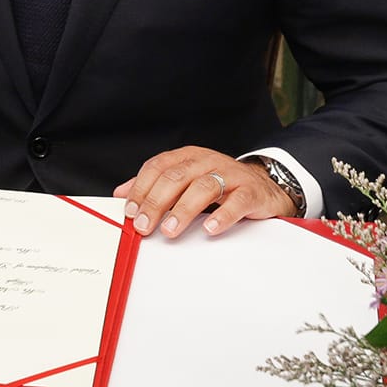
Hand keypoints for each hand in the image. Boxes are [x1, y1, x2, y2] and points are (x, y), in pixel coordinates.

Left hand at [113, 146, 296, 240]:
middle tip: (144, 224)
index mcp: (188, 157)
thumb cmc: (221, 184)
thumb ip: (155, 186)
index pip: (158, 167)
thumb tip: (121, 194)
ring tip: (170, 229)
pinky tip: (210, 229)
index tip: (130, 211)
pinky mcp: (251, 192)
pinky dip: (222, 215)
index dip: (141, 188)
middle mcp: (207, 162)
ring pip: (204, 187)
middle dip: (157, 201)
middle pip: (177, 177)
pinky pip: (237, 202)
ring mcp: (230, 175)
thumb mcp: (186, 180)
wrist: (265, 186)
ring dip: (183, 210)